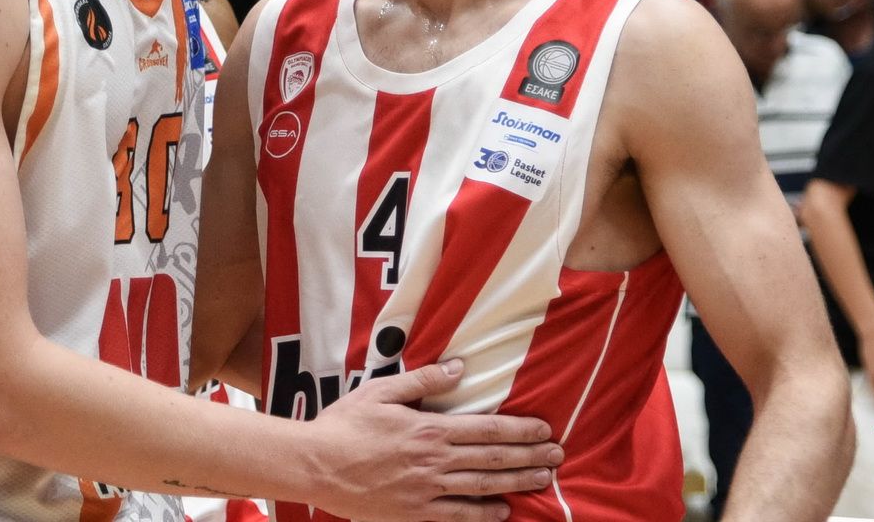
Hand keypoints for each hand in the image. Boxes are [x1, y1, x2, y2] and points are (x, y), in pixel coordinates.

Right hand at [301, 360, 558, 521]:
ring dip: (517, 482)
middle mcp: (435, 462)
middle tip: (559, 456)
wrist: (314, 465)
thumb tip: (458, 367)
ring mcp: (427, 491)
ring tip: (544, 479)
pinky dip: (484, 515)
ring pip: (483, 487)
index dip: (521, 430)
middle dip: (530, 457)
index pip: (487, 429)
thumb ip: (422, 381)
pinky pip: (458, 516)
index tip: (545, 429)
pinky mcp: (415, 513)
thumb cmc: (344, 425)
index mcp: (429, 429)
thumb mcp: (381, 391)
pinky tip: (504, 511)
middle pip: (493, 459)